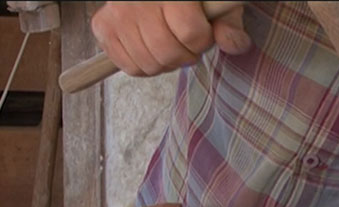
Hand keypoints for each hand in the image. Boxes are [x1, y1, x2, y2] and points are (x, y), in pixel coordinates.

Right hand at [90, 1, 250, 76]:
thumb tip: (235, 45)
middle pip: (168, 52)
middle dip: (185, 55)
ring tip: (169, 45)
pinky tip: (151, 50)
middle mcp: (138, 0)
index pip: (190, 32)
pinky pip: (129, 67)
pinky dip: (145, 66)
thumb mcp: (215, 4)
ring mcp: (118, 14)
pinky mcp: (103, 27)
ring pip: (149, 64)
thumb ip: (228, 23)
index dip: (203, 41)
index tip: (203, 33)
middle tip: (186, 44)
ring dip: (166, 63)